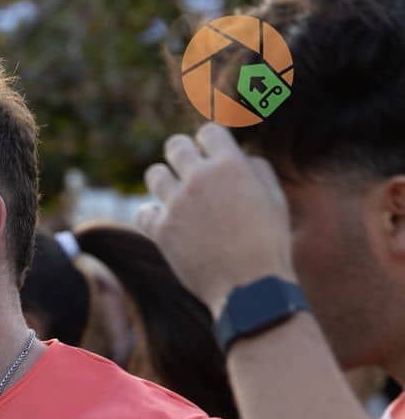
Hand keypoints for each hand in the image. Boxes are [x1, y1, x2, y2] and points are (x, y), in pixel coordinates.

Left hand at [137, 124, 298, 314]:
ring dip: (164, 181)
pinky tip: (162, 219)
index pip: (208, 132)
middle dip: (182, 155)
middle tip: (189, 172)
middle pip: (175, 146)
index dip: (210, 142)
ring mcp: (177, 204)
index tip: (211, 155)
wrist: (249, 286)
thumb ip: (256, 168)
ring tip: (176, 195)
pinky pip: (143, 212)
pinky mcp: (161, 231)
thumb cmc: (268, 243)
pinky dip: (150, 214)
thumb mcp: (274, 198)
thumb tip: (239, 157)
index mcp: (230, 164)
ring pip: (154, 174)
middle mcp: (199, 178)